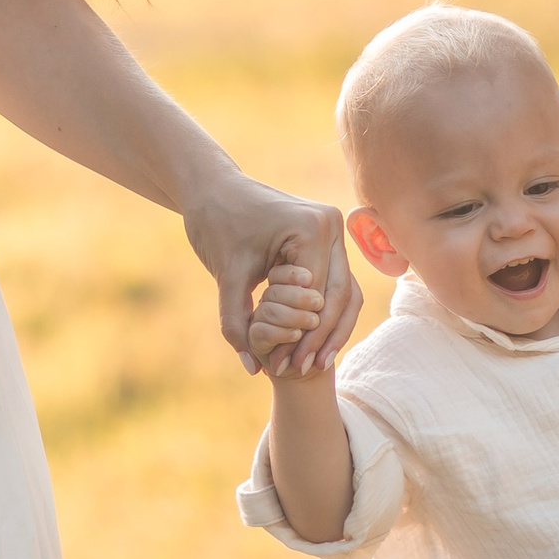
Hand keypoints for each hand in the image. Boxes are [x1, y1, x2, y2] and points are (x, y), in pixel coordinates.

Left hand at [182, 175, 358, 375]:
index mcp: (310, 229)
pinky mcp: (327, 239)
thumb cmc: (216, 224)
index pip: (317, 296)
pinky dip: (325, 313)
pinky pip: (335, 282)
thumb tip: (252, 368)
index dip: (304, 337)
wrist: (214, 188)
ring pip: (345, 292)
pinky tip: (312, 342)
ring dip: (330, 330)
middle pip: (340, 296)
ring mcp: (333, 231)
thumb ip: (237, 322)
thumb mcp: (227, 275)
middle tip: (301, 370)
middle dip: (321, 338)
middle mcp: (331, 226)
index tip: (287, 367)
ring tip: (312, 364)